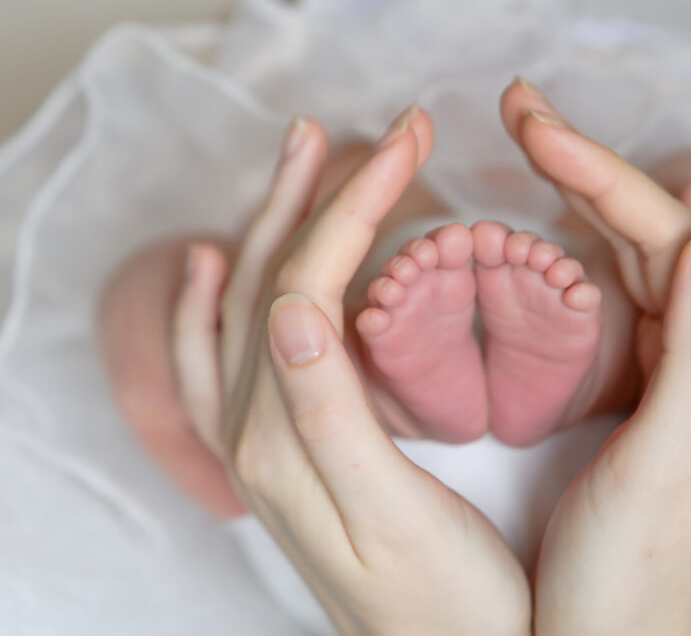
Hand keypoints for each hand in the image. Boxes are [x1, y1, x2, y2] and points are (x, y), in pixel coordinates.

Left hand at [172, 109, 529, 635]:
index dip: (354, 203)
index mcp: (283, 432)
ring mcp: (262, 442)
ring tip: (304, 161)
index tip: (411, 140)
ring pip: (245, 305)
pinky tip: (221, 271)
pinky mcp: (283, 456)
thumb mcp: (391, 511)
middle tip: (369, 131)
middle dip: (317, 193)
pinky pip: (223, 363)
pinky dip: (218, 303)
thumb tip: (294, 304)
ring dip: (273, 225)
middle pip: (269, 278)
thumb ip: (330, 410)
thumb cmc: (443, 601)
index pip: (307, 281)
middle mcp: (256, 430)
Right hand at [502, 79, 690, 634]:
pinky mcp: (648, 389)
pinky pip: (626, 296)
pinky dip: (587, 247)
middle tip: (520, 112)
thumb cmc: (640, 573)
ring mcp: (681, 370)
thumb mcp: (673, 465)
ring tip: (531, 146)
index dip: (605, 173)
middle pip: (659, 230)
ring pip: (642, 255)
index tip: (533, 128)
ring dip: (588, 195)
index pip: (675, 236)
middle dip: (589, 164)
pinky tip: (561, 227)